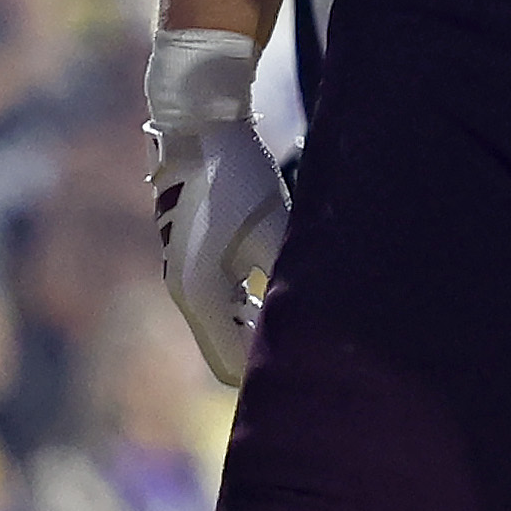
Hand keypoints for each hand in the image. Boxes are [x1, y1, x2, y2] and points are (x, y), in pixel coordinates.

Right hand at [142, 26, 288, 391]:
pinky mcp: (197, 264)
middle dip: (270, 362)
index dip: (272, 378)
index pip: (234, 367)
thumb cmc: (239, 179)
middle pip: (230, 357)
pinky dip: (254, 314)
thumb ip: (289, 285)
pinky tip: (289, 303)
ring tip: (315, 337)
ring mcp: (188, 280)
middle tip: (324, 362)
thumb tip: (321, 326)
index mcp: (200, 296)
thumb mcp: (276, 233)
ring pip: (229, 332)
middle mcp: (187, 295)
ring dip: (263, 336)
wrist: (200, 132)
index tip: (316, 374)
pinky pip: (228, 308)